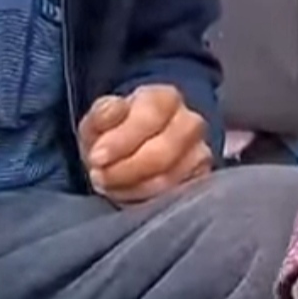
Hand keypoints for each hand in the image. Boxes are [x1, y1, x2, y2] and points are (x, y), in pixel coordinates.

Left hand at [78, 85, 211, 204]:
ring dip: (133, 187)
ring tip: (109, 186)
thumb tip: (116, 109)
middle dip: (126, 169)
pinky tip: (128, 195)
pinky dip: (145, 200)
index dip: (122, 139)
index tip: (96, 158)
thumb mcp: (98, 121)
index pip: (150, 115)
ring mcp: (200, 154)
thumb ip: (102, 114)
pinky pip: (175, 197)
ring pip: (168, 179)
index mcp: (166, 98)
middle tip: (99, 178)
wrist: (133, 155)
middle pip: (163, 152)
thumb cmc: (116, 134)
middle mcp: (191, 124)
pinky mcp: (201, 182)